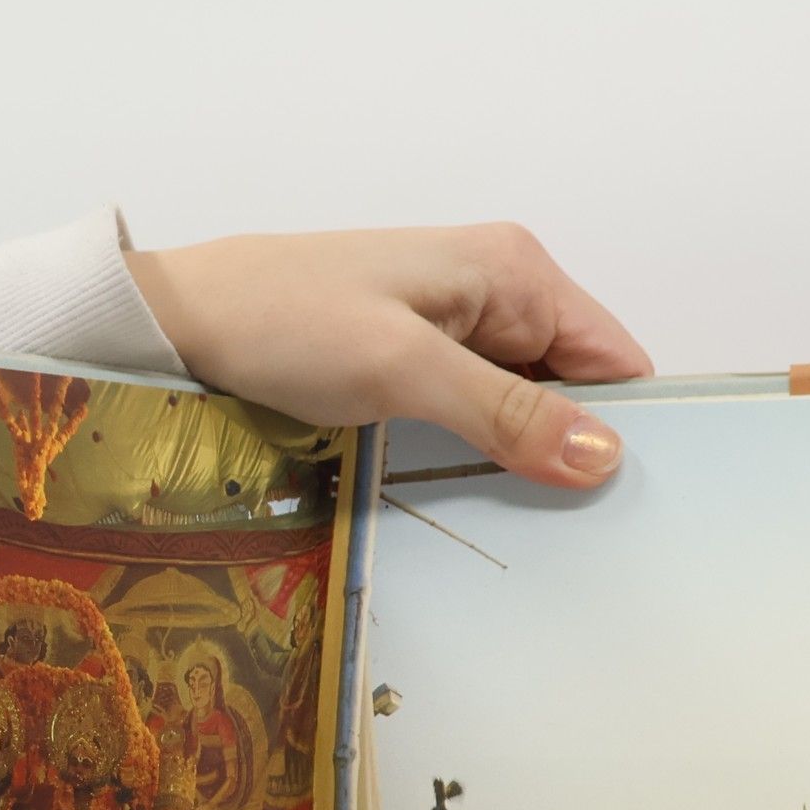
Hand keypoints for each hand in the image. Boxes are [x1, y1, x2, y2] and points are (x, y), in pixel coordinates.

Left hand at [128, 226, 651, 487]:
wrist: (182, 321)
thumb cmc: (286, 323)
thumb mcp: (404, 369)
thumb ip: (507, 413)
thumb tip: (605, 456)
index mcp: (514, 271)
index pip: (614, 358)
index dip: (627, 429)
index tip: (623, 509)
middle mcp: (499, 292)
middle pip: (576, 387)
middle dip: (575, 453)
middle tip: (573, 539)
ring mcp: (457, 328)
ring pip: (527, 408)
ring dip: (526, 462)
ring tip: (529, 532)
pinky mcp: (418, 362)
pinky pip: (478, 415)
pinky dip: (482, 455)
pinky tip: (475, 500)